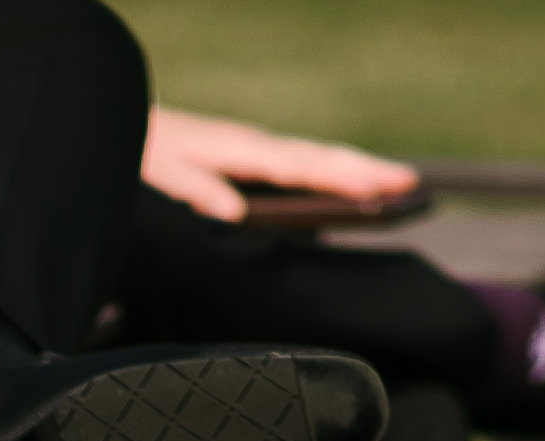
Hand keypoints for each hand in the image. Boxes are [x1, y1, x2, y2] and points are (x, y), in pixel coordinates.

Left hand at [138, 109, 418, 223]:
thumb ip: (197, 191)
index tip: (372, 189)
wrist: (134, 123)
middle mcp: (260, 146)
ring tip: (400, 185)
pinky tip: (355, 190)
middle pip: (322, 159)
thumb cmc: (150, 153)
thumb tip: (233, 214)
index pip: (298, 169)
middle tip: (410, 183)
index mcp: (242, 151)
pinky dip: (334, 174)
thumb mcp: (166, 174)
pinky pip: (305, 167)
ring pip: (320, 159)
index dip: (336, 181)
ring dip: (359, 170)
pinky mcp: (259, 158)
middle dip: (367, 171)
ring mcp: (263, 150)